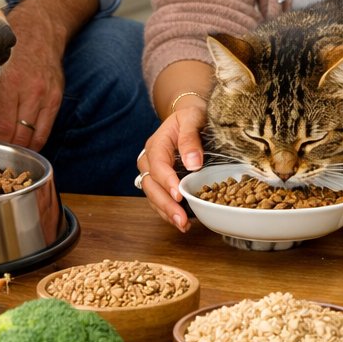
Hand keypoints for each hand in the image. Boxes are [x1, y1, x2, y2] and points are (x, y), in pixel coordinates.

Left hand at [0, 6, 61, 150]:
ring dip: (17, 150)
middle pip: (18, 138)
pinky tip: (19, 145)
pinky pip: (44, 132)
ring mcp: (47, 97)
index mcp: (9, 84)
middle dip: (2, 152)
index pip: (2, 130)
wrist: (41, 27)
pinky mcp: (57, 99)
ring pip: (33, 139)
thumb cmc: (7, 48)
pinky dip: (32, 143)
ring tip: (2, 154)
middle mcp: (31, 92)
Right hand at [138, 101, 207, 230]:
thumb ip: (190, 138)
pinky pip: (159, 199)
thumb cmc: (192, 115)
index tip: (179, 194)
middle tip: (181, 219)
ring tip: (182, 225)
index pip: (158, 165)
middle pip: (151, 185)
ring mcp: (153, 172)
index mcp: (156, 144)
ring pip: (152, 195)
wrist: (189, 116)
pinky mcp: (160, 181)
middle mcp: (149, 160)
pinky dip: (168, 211)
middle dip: (165, 204)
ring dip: (166, 212)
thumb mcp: (192, 118)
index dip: (167, 181)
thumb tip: (192, 163)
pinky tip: (182, 222)